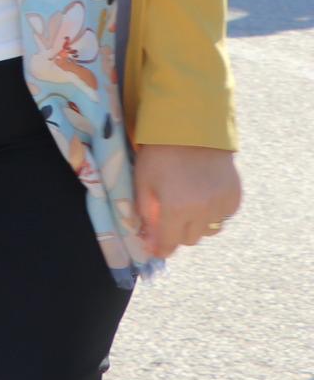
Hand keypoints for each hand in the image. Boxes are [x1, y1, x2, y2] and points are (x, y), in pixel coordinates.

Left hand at [134, 143, 242, 257]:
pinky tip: (203, 195)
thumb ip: (145, 214)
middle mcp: (202, 211)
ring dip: (196, 225)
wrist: (192, 130)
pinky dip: (213, 213)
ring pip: (208, 231)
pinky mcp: (235, 198)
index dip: (161, 249)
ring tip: (187, 204)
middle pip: (189, 239)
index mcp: (176, 208)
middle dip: (177, 232)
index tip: (157, 250)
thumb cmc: (160, 154)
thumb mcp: (143, 182)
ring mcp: (222, 205)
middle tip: (169, 218)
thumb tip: (148, 240)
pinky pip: (223, 217)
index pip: (169, 242)